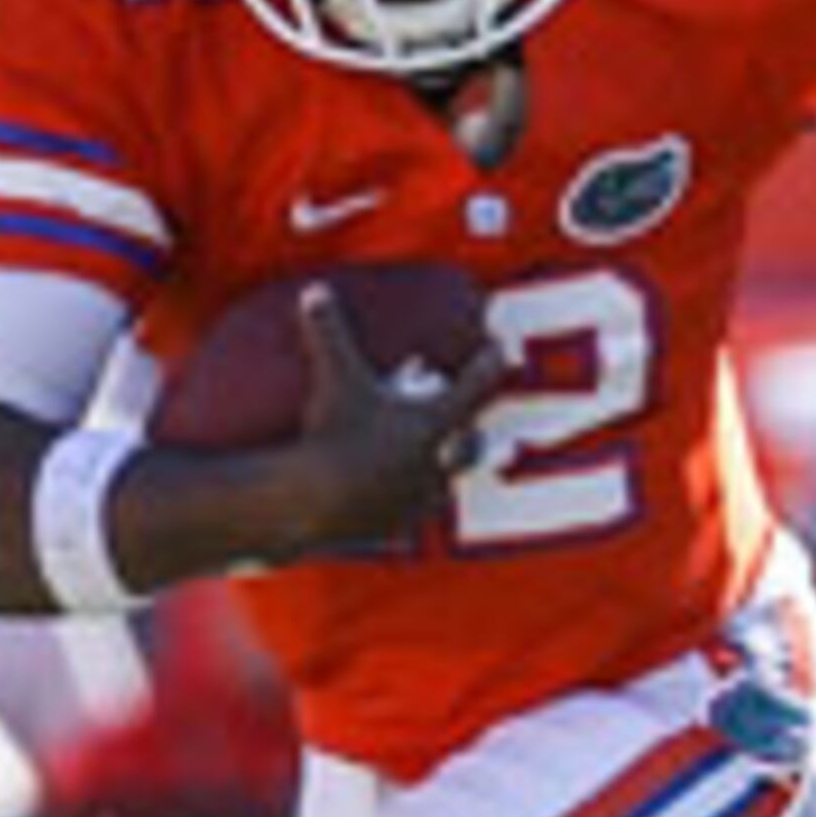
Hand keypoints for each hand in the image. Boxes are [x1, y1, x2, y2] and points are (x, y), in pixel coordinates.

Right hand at [277, 281, 504, 555]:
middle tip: (467, 424)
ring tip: (427, 463)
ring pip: (448, 483)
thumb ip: (328, 330)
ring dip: (442, 470)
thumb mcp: (333, 377)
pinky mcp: (402, 526)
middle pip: (475, 443)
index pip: (478, 384)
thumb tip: (315, 290)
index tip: (500, 349)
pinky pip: (413, 513)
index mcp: (435, 421)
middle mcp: (441, 461)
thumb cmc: (333, 434)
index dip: (491, 362)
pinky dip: (407, 503)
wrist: (316, 503)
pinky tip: (394, 500)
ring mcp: (423, 497)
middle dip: (473, 431)